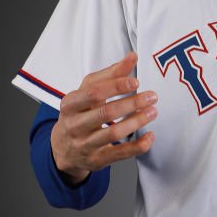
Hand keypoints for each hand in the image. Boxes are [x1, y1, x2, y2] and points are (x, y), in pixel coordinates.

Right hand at [51, 52, 156, 182]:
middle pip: (105, 113)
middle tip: (152, 96)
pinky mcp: (97, 160)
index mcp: (70, 104)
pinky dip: (138, 146)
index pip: (93, 93)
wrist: (63, 148)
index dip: (116, 86)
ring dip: (137, 122)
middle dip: (132, 103)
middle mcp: (75, 125)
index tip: (136, 82)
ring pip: (114, 133)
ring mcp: (85, 144)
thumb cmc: (79, 113)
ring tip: (153, 112)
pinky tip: (150, 136)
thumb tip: (132, 56)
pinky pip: (120, 153)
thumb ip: (111, 74)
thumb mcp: (88, 91)